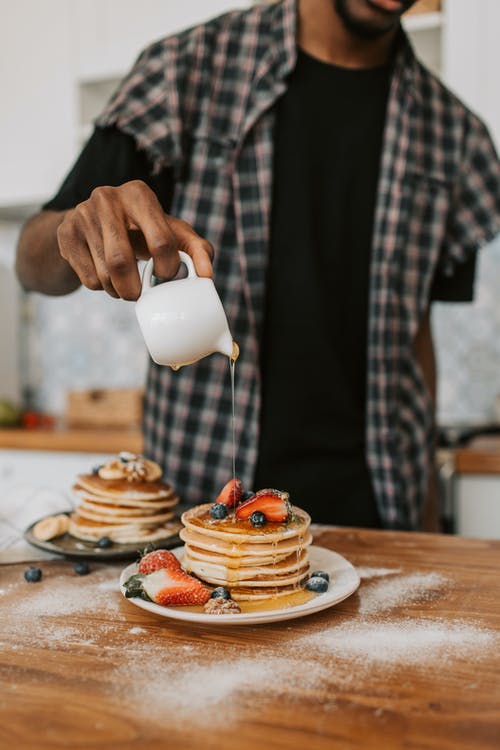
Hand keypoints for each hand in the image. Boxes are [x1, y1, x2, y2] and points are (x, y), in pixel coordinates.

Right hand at [56, 180, 213, 299]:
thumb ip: (196, 250)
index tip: (166, 275)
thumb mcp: (172, 233)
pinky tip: (104, 276)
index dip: (167, 268)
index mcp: (139, 194)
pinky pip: (87, 279)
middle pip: (122, 260)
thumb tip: (207, 275)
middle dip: (134, 289)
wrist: (92, 223)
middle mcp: (107, 197)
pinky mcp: (66, 232)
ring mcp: (82, 213)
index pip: (160, 241)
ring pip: (103, 274)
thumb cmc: (142, 231)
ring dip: (117, 291)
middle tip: (139, 295)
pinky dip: (100, 288)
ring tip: (123, 286)